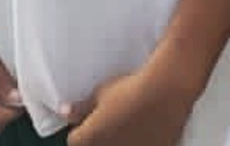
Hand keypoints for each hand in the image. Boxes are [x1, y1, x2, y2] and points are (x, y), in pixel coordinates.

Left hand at [64, 58, 196, 145]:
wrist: (164, 93)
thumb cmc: (129, 90)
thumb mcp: (100, 93)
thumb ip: (81, 108)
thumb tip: (65, 113)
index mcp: (90, 138)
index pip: (75, 140)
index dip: (81, 128)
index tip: (88, 119)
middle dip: (98, 138)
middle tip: (107, 122)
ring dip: (116, 141)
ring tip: (125, 124)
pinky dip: (135, 142)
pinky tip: (141, 130)